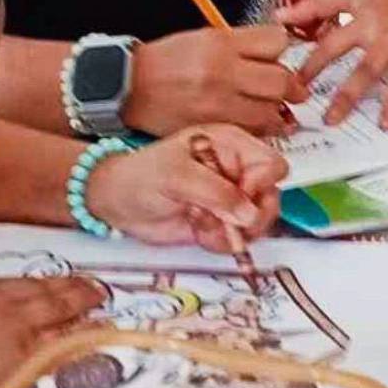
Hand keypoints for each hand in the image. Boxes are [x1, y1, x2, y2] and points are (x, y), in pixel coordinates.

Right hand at [0, 275, 105, 387]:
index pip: (16, 285)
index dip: (38, 284)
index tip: (53, 283)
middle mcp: (7, 313)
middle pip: (48, 297)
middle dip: (73, 291)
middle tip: (94, 288)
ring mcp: (24, 341)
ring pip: (64, 322)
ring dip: (85, 316)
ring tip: (103, 314)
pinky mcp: (33, 370)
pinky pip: (65, 355)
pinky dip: (82, 349)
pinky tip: (95, 348)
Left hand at [87, 125, 286, 248]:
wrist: (116, 202)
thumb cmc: (140, 176)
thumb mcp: (177, 177)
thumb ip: (216, 193)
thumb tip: (249, 214)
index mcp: (231, 145)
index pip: (271, 163)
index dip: (261, 184)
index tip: (239, 197)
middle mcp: (236, 170)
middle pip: (271, 195)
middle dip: (252, 215)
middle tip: (226, 222)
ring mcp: (230, 198)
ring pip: (260, 221)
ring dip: (235, 231)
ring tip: (205, 223)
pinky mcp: (221, 222)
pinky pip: (240, 239)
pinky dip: (222, 242)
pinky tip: (199, 231)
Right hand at [129, 26, 301, 134]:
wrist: (130, 88)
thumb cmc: (164, 62)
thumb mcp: (204, 37)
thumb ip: (242, 43)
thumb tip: (276, 48)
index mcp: (221, 44)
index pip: (275, 42)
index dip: (285, 49)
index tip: (286, 55)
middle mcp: (222, 73)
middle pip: (280, 80)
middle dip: (293, 86)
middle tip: (296, 90)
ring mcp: (218, 104)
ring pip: (270, 112)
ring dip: (278, 112)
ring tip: (277, 110)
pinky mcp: (212, 129)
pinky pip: (250, 132)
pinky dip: (259, 130)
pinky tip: (258, 125)